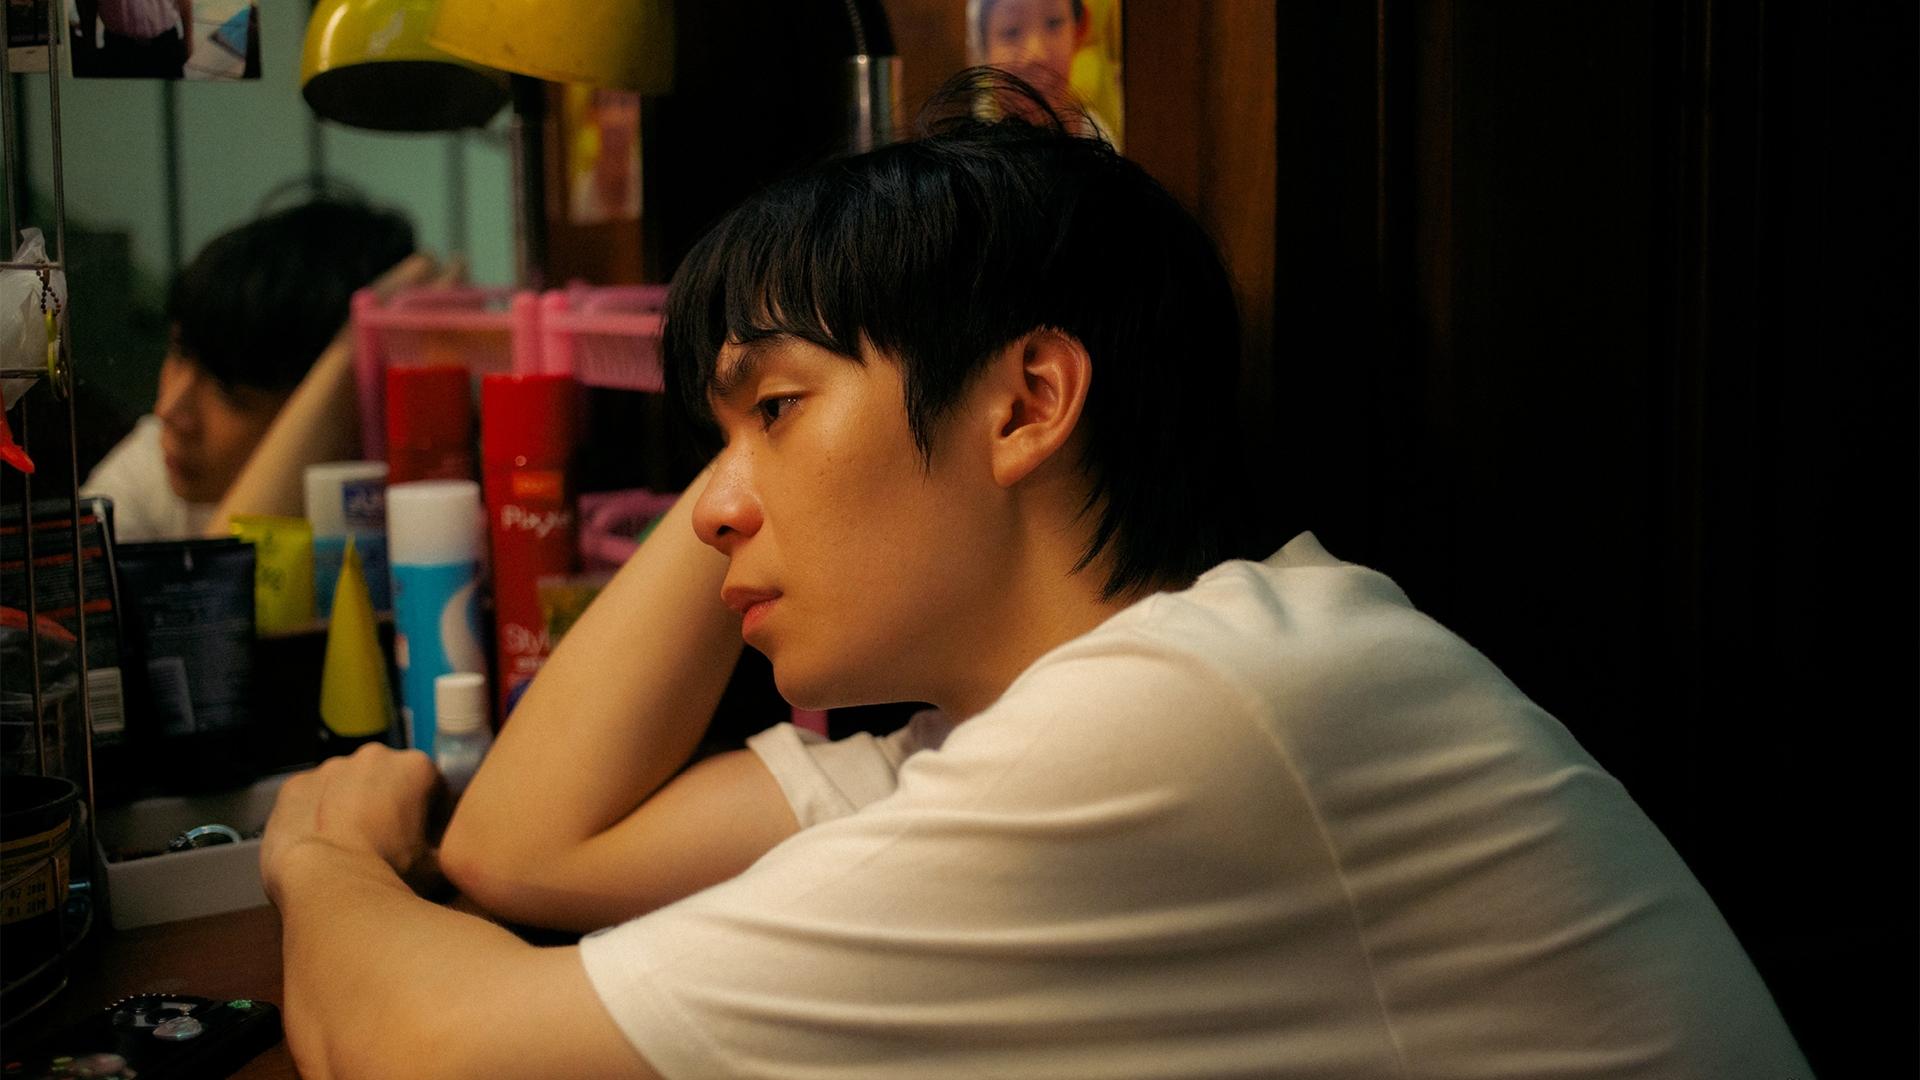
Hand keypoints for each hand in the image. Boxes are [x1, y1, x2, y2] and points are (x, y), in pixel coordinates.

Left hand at [261, 744, 446, 899]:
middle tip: (385, 846)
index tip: (424, 844)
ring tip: (349, 848)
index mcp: (415, 766)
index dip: (432, 818)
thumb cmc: (390, 872)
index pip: (433, 788)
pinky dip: (317, 815)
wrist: (326, 884)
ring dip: (352, 807)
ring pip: (347, 786)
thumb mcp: (439, 867)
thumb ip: (448, 849)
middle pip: (388, 780)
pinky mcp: (294, 785)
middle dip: (388, 806)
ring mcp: (329, 767)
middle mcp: (373, 755)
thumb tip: (446, 851)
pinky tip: (320, 845)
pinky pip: (312, 798)